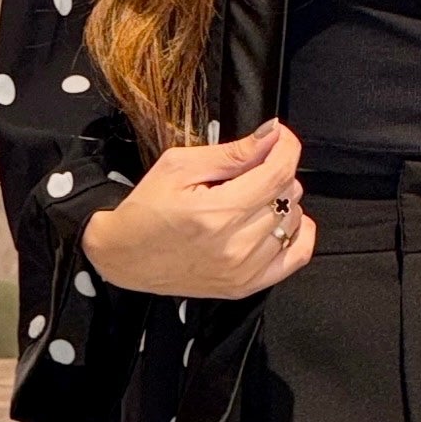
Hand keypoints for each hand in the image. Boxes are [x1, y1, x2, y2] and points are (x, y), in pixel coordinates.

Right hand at [79, 121, 315, 298]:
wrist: (123, 257)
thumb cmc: (146, 209)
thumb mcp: (179, 166)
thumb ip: (231, 153)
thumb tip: (272, 135)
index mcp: (217, 212)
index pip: (278, 173)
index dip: (286, 147)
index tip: (279, 137)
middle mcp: (236, 245)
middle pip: (288, 194)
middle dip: (275, 172)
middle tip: (249, 170)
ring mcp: (244, 270)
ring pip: (294, 220)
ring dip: (281, 201)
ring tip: (252, 198)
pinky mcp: (245, 286)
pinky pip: (297, 257)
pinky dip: (297, 233)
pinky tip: (280, 221)